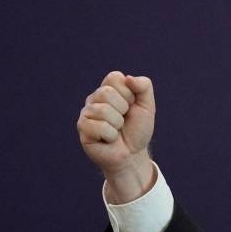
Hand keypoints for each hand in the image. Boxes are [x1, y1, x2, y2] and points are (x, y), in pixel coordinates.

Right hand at [77, 71, 156, 202]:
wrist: (133, 154)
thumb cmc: (138, 129)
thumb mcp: (148, 105)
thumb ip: (144, 86)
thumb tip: (128, 78)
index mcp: (109, 89)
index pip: (114, 77)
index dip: (128, 92)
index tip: (131, 105)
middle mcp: (94, 98)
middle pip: (106, 93)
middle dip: (123, 108)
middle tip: (124, 119)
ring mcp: (86, 113)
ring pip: (103, 110)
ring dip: (117, 124)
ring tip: (116, 130)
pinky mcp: (82, 128)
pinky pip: (98, 126)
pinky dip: (110, 135)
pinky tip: (108, 139)